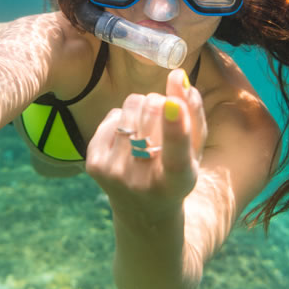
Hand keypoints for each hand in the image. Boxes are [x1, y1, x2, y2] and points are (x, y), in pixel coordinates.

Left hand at [85, 69, 206, 224]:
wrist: (143, 212)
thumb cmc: (177, 174)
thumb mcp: (195, 152)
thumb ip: (193, 113)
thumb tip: (177, 76)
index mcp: (177, 181)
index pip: (176, 152)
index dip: (175, 127)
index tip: (173, 104)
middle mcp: (142, 181)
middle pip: (151, 113)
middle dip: (160, 102)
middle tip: (165, 115)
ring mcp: (114, 173)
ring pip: (130, 107)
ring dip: (142, 108)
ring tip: (147, 130)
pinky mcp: (93, 164)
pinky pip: (112, 115)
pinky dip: (123, 118)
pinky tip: (129, 140)